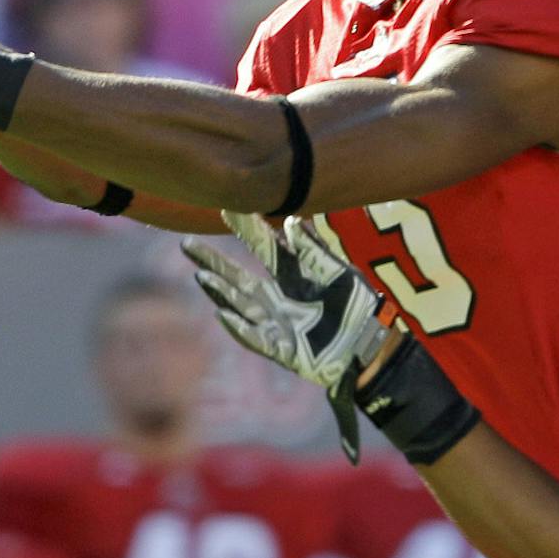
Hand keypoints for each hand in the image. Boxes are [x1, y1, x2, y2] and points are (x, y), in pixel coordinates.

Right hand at [182, 215, 386, 457]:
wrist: (372, 345)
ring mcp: (277, 324)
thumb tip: (291, 221)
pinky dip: (239, 328)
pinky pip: (256, 338)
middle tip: (186, 244)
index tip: (226, 208)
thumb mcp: (340, 273)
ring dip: (220, 290)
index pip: (263, 248)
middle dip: (213, 261)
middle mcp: (277, 298)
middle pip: (238, 276)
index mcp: (293, 276)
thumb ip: (314, 250)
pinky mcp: (282, 349)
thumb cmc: (358, 307)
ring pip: (241, 304)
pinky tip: (222, 314)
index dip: (245, 229)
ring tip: (200, 274)